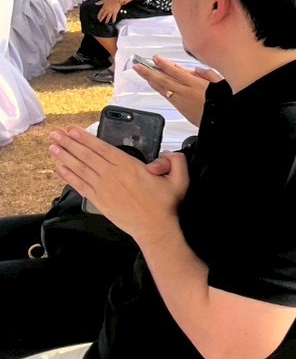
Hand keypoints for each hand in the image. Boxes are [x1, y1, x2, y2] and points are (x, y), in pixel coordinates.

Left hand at [49, 128, 188, 243]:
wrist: (155, 228)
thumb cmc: (166, 204)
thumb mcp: (180, 179)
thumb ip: (175, 160)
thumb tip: (164, 154)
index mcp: (129, 166)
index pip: (102, 148)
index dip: (86, 138)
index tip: (72, 130)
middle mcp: (112, 175)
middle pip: (86, 156)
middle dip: (69, 143)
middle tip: (55, 134)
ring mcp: (103, 188)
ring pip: (80, 169)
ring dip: (65, 157)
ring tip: (53, 147)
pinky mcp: (99, 201)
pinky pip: (80, 186)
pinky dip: (69, 177)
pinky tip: (60, 169)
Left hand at [96, 0, 123, 23]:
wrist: (117, 0)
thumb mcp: (104, 0)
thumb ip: (100, 2)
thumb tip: (96, 3)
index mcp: (104, 7)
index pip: (100, 12)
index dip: (99, 15)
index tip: (98, 18)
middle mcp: (107, 10)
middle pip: (103, 15)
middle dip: (101, 18)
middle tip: (100, 21)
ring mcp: (111, 12)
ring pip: (108, 17)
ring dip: (107, 20)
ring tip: (106, 22)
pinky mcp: (115, 12)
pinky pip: (114, 17)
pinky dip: (113, 19)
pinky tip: (113, 22)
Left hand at [134, 56, 221, 126]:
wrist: (219, 123)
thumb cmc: (221, 103)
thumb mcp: (220, 84)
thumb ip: (208, 74)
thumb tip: (197, 69)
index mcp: (196, 84)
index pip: (175, 72)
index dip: (164, 65)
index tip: (155, 59)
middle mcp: (185, 92)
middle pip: (164, 80)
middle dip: (149, 72)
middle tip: (138, 66)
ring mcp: (181, 101)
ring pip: (162, 89)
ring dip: (150, 80)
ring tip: (142, 73)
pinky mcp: (180, 108)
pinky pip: (166, 96)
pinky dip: (158, 89)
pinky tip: (154, 85)